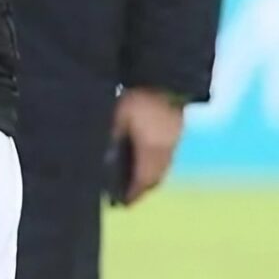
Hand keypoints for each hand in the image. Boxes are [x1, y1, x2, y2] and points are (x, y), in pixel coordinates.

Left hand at [112, 87, 184, 203]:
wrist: (164, 74)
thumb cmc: (136, 98)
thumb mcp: (116, 119)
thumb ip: (109, 140)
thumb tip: (101, 161)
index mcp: (151, 149)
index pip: (143, 181)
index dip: (133, 194)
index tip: (122, 205)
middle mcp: (166, 148)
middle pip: (155, 178)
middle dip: (141, 188)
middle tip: (128, 197)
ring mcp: (174, 138)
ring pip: (163, 166)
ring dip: (150, 176)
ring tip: (136, 181)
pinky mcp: (177, 128)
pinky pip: (167, 155)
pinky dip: (156, 163)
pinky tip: (145, 160)